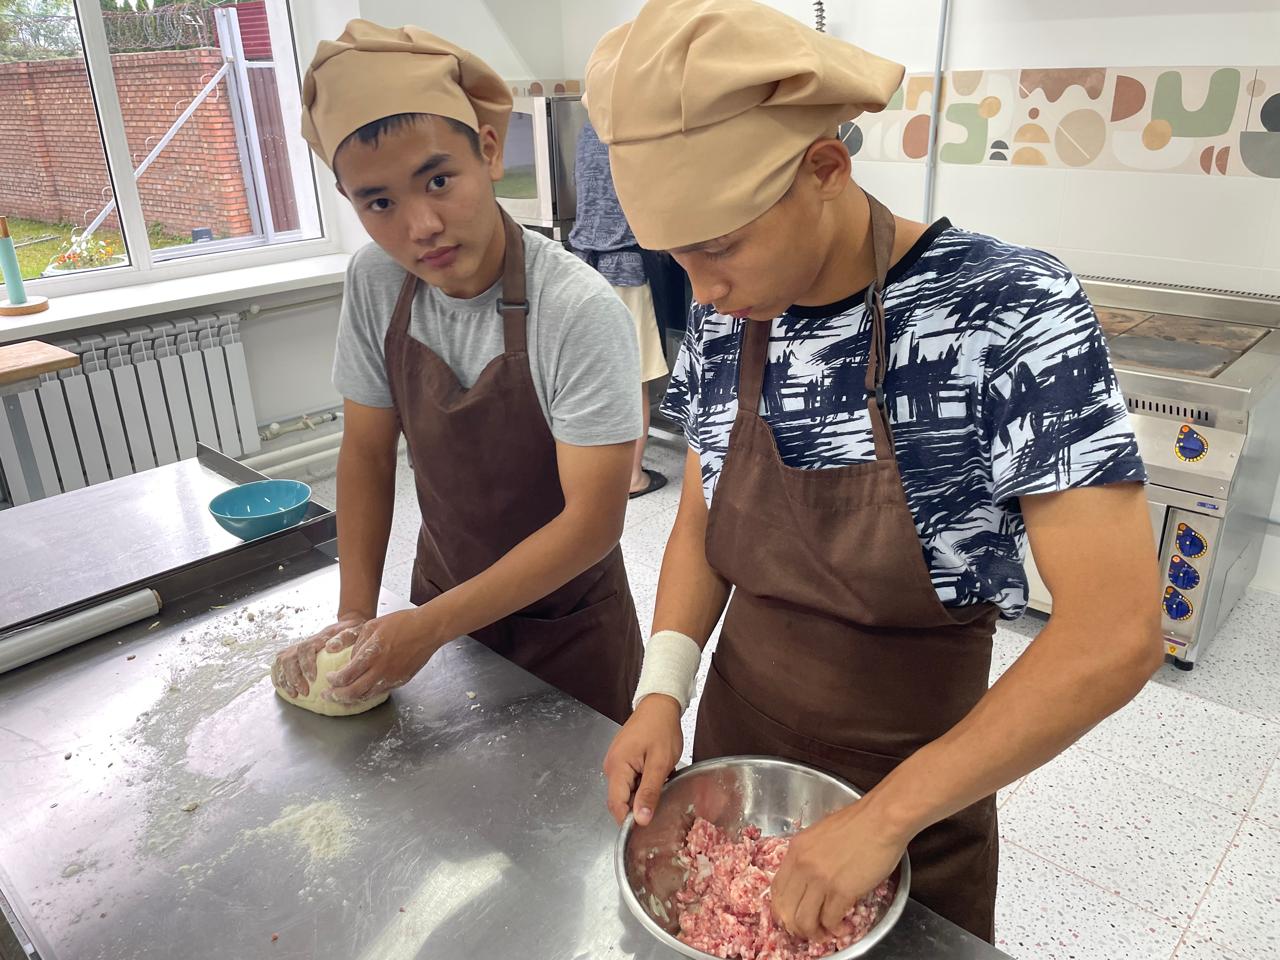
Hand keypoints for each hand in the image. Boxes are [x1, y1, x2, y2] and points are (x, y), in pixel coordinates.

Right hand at [272, 615, 365, 697]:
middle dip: (294, 677)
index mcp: (318, 637)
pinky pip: (279, 664)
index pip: (305, 648)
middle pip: (289, 657)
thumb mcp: (353, 632)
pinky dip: (278, 676)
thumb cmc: (352, 631)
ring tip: (294, 693)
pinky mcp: (294, 654)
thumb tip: (331, 647)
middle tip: (304, 691)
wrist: (348, 626)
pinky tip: (284, 687)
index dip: (306, 664)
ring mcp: (297, 648)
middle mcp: (305, 642)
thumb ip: (344, 638)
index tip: (313, 678)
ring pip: (281, 661)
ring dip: (285, 679)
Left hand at [323, 606, 448, 704]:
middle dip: (337, 696)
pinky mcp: (401, 680)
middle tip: (329, 695)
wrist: (428, 629)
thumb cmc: (402, 623)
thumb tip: (350, 659)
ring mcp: (392, 677)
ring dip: (352, 698)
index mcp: (371, 654)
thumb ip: (357, 643)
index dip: (333, 681)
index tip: (328, 678)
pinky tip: (363, 690)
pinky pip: (380, 692)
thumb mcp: (372, 626)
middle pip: (353, 692)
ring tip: (343, 696)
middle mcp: (380, 669)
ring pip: (367, 696)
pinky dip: (368, 694)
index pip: (346, 676)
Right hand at [603, 694, 682, 825]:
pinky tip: (657, 775)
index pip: (616, 805)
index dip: (630, 821)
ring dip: (644, 793)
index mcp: (617, 767)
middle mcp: (611, 767)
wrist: (659, 704)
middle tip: (662, 800)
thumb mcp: (660, 763)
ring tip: (662, 782)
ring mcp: (616, 763)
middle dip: (640, 805)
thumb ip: (650, 792)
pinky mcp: (622, 761)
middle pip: (621, 800)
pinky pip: (630, 781)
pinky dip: (644, 783)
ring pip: (627, 791)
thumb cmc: (661, 728)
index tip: (648, 828)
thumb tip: (641, 819)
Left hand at [770, 798, 909, 941]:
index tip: (791, 916)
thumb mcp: (821, 833)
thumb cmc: (859, 822)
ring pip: (804, 921)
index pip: (776, 889)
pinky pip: (830, 920)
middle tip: (809, 930)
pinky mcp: (842, 890)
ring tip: (826, 932)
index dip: (782, 908)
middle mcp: (803, 865)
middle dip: (796, 926)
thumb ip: (809, 854)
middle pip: (786, 909)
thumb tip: (808, 877)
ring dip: (815, 932)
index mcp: (796, 849)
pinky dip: (836, 929)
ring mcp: (821, 879)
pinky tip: (843, 926)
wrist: (882, 819)